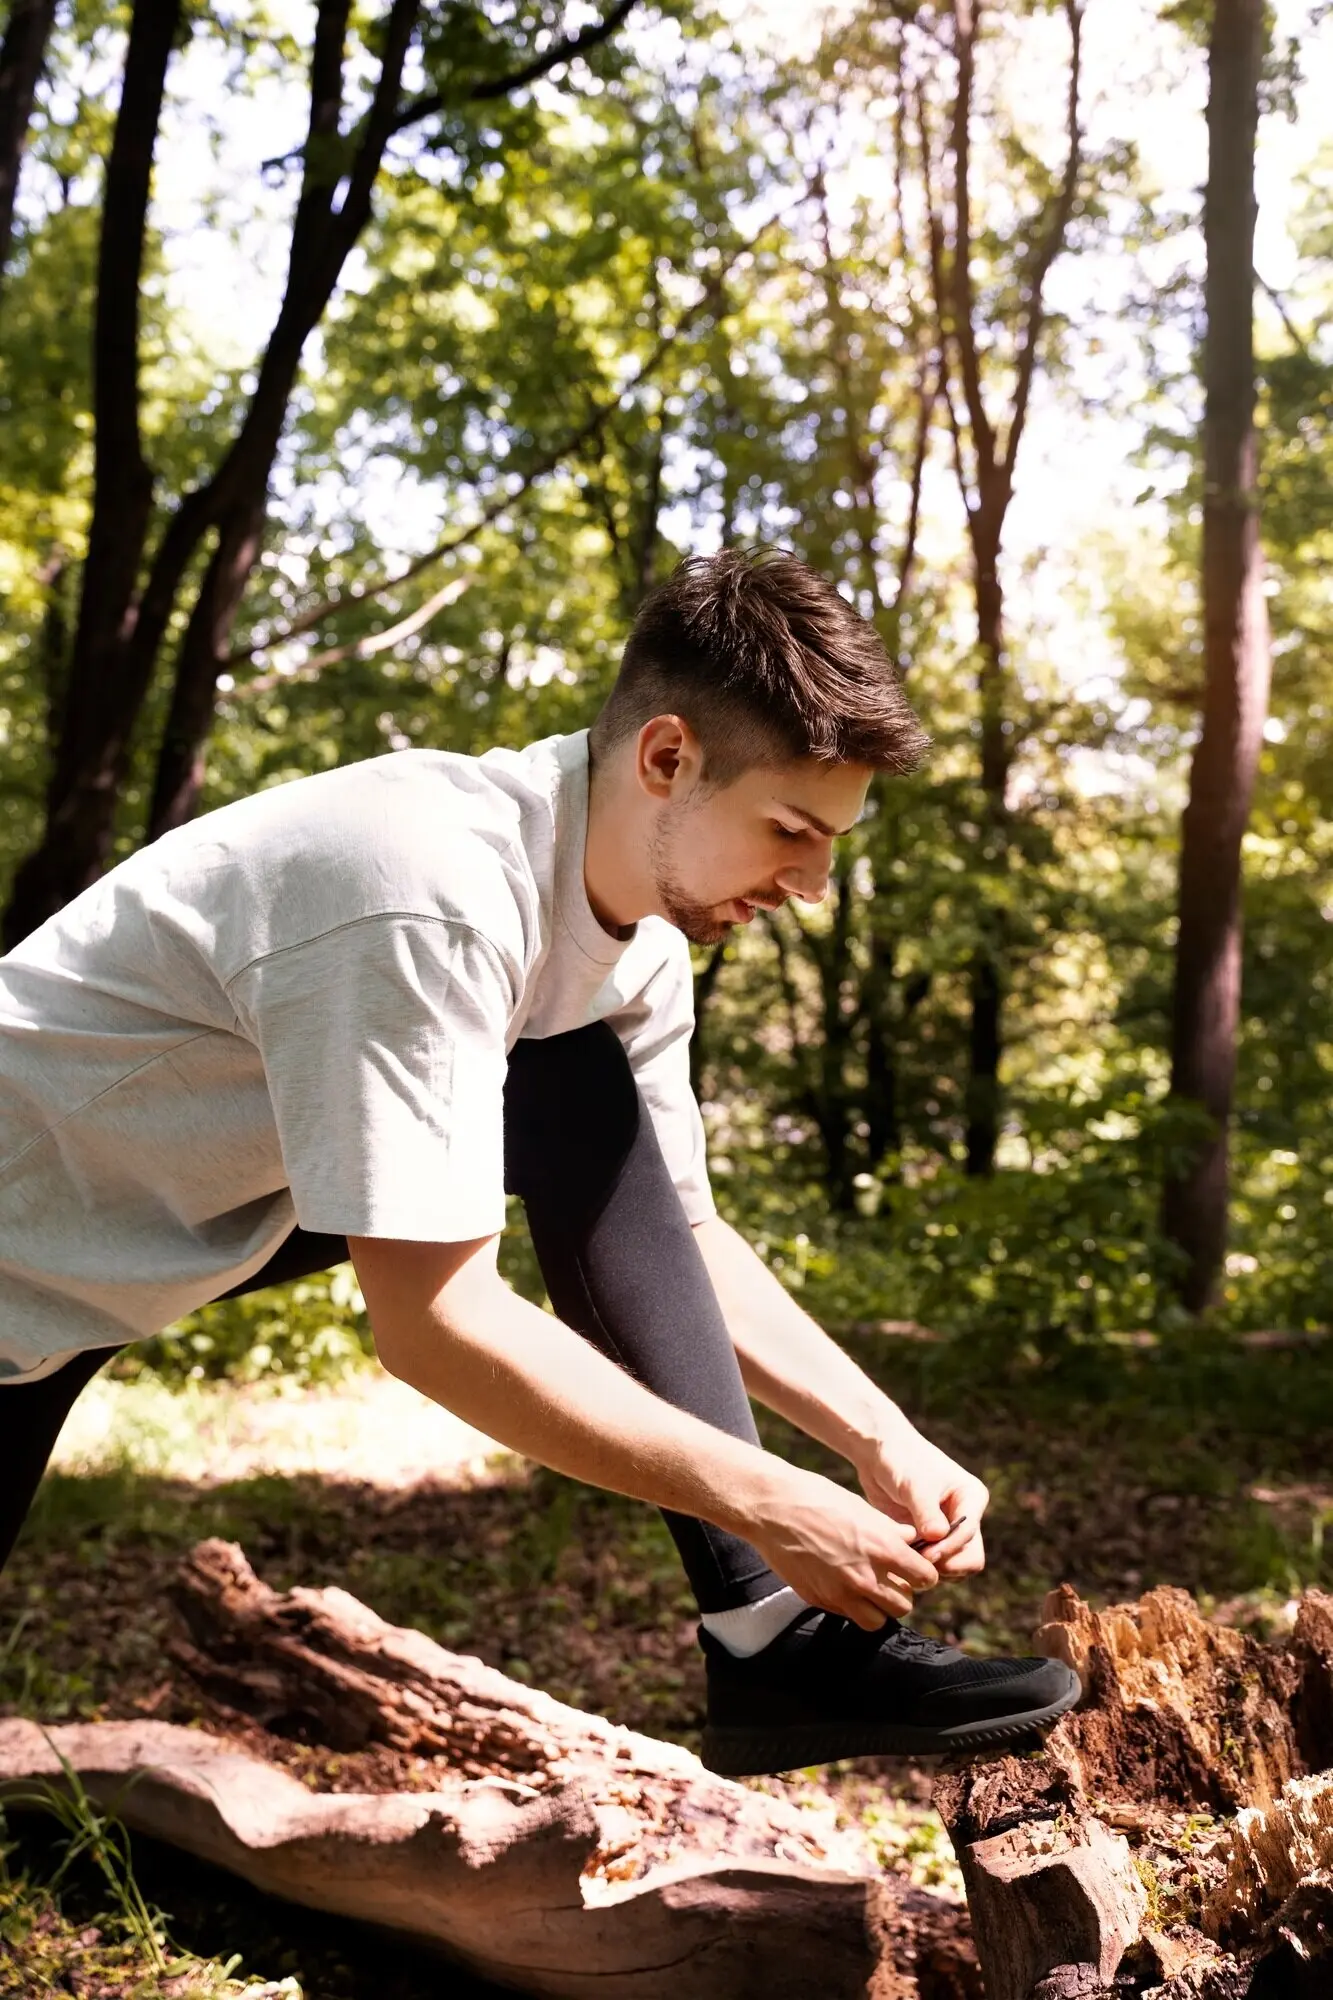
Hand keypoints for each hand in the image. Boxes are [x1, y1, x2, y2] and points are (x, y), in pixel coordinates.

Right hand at [738, 1463, 939, 1629]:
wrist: (772, 1508)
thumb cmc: (817, 1498)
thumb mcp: (862, 1507)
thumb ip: (890, 1531)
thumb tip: (911, 1541)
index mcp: (882, 1548)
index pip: (924, 1578)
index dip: (923, 1574)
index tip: (915, 1568)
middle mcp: (866, 1576)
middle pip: (904, 1605)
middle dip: (901, 1592)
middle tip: (890, 1578)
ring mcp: (841, 1593)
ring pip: (879, 1620)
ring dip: (878, 1607)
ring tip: (870, 1588)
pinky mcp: (820, 1600)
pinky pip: (849, 1616)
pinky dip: (853, 1607)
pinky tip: (844, 1585)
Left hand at [853, 1419, 988, 1581]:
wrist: (880, 1454)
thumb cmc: (901, 1460)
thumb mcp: (915, 1484)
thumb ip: (926, 1512)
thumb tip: (938, 1537)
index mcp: (972, 1498)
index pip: (968, 1534)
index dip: (949, 1549)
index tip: (925, 1554)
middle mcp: (966, 1516)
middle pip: (970, 1558)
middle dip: (947, 1565)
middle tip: (919, 1564)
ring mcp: (949, 1529)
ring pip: (954, 1566)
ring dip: (933, 1569)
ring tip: (908, 1559)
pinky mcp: (931, 1539)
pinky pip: (935, 1564)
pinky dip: (921, 1566)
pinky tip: (902, 1557)